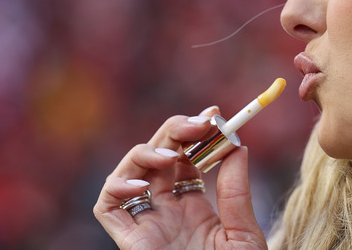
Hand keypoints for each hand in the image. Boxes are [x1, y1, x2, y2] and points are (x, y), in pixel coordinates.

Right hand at [93, 107, 266, 248]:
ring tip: (174, 153)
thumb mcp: (244, 234)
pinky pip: (107, 207)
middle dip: (176, 131)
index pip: (188, 158)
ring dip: (147, 151)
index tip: (215, 114)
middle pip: (160, 156)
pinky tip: (140, 182)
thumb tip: (239, 147)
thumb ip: (236, 193)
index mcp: (194, 207)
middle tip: (201, 121)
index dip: (197, 134)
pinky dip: (115, 187)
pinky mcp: (129, 240)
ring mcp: (146, 223)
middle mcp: (167, 211)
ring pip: (130, 172)